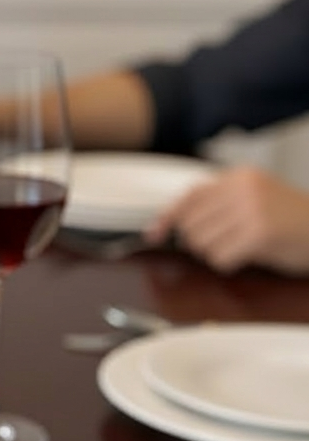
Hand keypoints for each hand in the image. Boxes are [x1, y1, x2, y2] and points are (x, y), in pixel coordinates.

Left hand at [145, 166, 308, 274]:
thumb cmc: (287, 221)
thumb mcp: (251, 200)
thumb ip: (214, 205)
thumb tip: (168, 225)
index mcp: (239, 177)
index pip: (190, 197)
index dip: (167, 218)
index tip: (154, 233)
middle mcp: (243, 189)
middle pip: (191, 226)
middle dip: (203, 241)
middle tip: (229, 241)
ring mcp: (251, 210)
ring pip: (202, 244)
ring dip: (218, 253)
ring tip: (243, 245)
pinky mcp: (258, 233)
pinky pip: (220, 258)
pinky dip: (230, 263)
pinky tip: (249, 255)